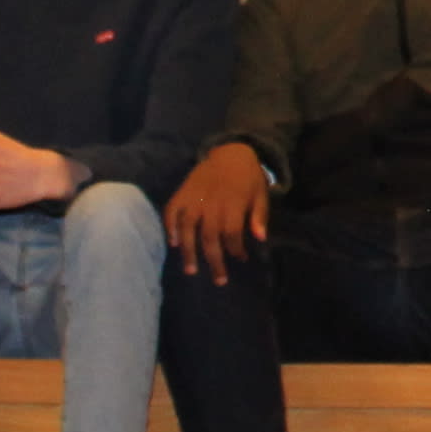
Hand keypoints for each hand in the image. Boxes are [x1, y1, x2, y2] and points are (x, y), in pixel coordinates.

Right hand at [165, 142, 268, 274]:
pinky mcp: (182, 192)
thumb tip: (260, 238)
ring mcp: (194, 198)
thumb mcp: (260, 194)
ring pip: (187, 228)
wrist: (230, 151)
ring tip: (191, 270)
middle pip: (209, 237)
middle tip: (218, 280)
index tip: (241, 259)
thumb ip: (259, 216)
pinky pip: (171, 210)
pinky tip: (172, 242)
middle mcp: (211, 203)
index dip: (236, 249)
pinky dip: (170, 226)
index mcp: (233, 203)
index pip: (231, 233)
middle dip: (214, 260)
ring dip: (188, 250)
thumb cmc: (248, 177)